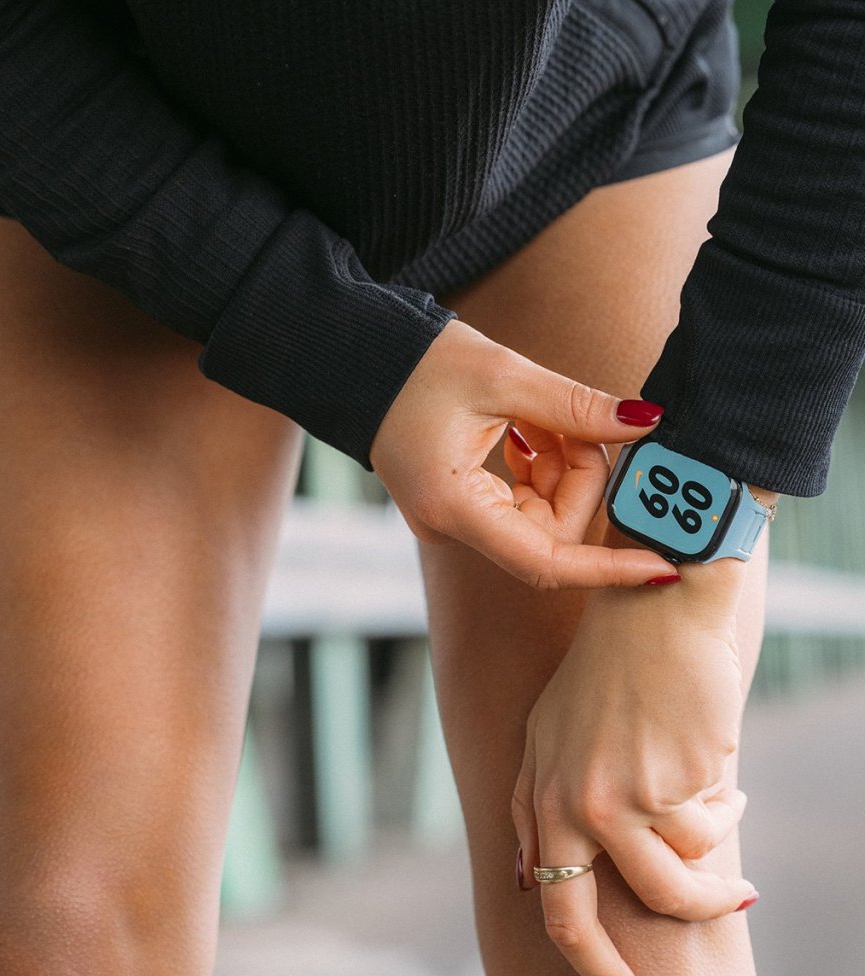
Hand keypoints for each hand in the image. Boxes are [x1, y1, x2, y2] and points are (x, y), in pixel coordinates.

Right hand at [370, 318, 675, 588]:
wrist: (359, 364)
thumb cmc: (416, 367)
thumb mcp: (502, 376)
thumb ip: (577, 407)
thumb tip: (645, 423)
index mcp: (455, 506)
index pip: (546, 562)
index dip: (608, 568)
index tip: (660, 568)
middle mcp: (453, 527)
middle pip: (552, 531)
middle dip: (579, 478)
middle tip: (578, 421)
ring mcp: (456, 520)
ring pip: (542, 516)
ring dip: (560, 467)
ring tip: (539, 415)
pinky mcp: (461, 507)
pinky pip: (522, 504)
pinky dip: (539, 467)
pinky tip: (525, 429)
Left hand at [512, 566, 758, 975]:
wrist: (648, 612)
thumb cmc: (608, 672)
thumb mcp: (553, 735)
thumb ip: (540, 805)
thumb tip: (531, 881)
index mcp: (537, 787)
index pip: (546, 895)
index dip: (579, 951)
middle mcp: (564, 799)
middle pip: (576, 922)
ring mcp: (613, 795)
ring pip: (670, 886)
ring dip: (709, 875)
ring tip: (724, 828)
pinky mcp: (665, 784)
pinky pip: (707, 835)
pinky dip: (724, 816)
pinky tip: (723, 776)